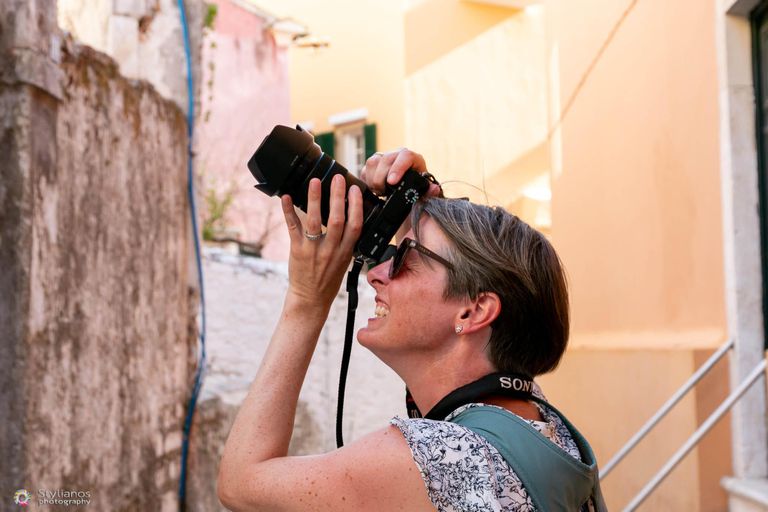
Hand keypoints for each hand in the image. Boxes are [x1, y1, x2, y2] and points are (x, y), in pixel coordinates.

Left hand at [280, 174, 363, 308]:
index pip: (355, 225)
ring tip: (315, 182)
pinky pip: (293, 227)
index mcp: (346, 252)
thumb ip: (345, 242)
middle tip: (338, 178)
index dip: (356, 206)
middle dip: (338, 196)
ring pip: (316, 221)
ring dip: (315, 199)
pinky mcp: (297, 250)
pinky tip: (286, 197)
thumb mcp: (344, 261)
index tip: (355, 189)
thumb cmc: (328, 279)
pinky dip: (288, 211)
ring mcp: (314, 250)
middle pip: (338, 219)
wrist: (311, 299)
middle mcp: (332, 250)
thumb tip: (347, 217)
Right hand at [360, 148, 440, 198]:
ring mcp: (385, 159)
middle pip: (386, 158)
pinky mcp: (374, 166)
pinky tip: (374, 190)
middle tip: (383, 192)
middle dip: (382, 177)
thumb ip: (429, 193)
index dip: (398, 167)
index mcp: (413, 159)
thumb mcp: (424, 195)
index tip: (392, 182)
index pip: (406, 156)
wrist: (406, 195)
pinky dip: (367, 181)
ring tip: (380, 192)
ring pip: (373, 162)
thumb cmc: (417, 193)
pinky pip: (365, 169)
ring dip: (373, 179)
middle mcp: (398, 155)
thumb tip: (433, 188)